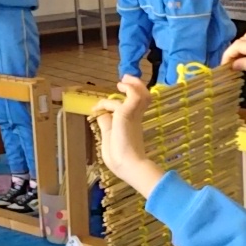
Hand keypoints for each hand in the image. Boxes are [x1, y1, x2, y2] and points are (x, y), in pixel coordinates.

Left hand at [89, 76, 165, 196]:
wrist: (128, 165)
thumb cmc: (120, 159)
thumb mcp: (109, 137)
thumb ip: (106, 124)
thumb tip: (101, 114)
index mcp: (133, 124)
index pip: (136, 105)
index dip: (130, 96)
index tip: (118, 92)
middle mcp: (136, 117)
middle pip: (143, 95)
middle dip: (135, 84)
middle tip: (126, 79)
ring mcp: (133, 115)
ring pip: (140, 92)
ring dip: (131, 84)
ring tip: (121, 82)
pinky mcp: (127, 113)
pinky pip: (130, 95)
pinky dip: (122, 91)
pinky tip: (113, 94)